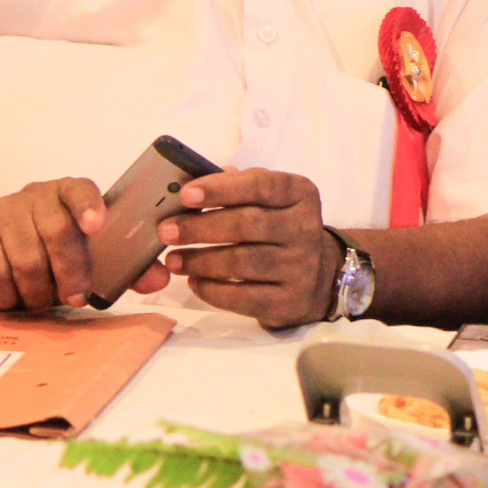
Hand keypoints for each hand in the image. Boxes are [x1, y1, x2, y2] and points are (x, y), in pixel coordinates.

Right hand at [0, 177, 118, 310]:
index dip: (89, 206)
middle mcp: (33, 196)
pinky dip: (7, 295)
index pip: (79, 189)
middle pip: (57, 230)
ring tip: (40, 299)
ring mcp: (0, 212)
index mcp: (66, 194)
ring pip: (26, 258)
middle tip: (76, 297)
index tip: (96, 227)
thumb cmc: (45, 257)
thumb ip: (124, 269)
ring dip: (37, 290)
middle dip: (70, 271)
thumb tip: (158, 279)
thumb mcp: (85, 262)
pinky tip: (11, 297)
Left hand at [159, 168, 337, 327]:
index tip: (185, 195)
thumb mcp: (271, 199)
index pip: (261, 185)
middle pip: (247, 225)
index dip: (220, 189)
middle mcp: (305, 228)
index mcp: (300, 194)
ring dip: (200, 260)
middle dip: (200, 228)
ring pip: (241, 263)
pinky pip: (242, 298)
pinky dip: (211, 290)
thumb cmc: (281, 228)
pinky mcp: (289, 302)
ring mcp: (301, 268)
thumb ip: (237, 187)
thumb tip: (192, 186)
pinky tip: (194, 281)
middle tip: (167, 231)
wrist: (321, 276)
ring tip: (173, 259)